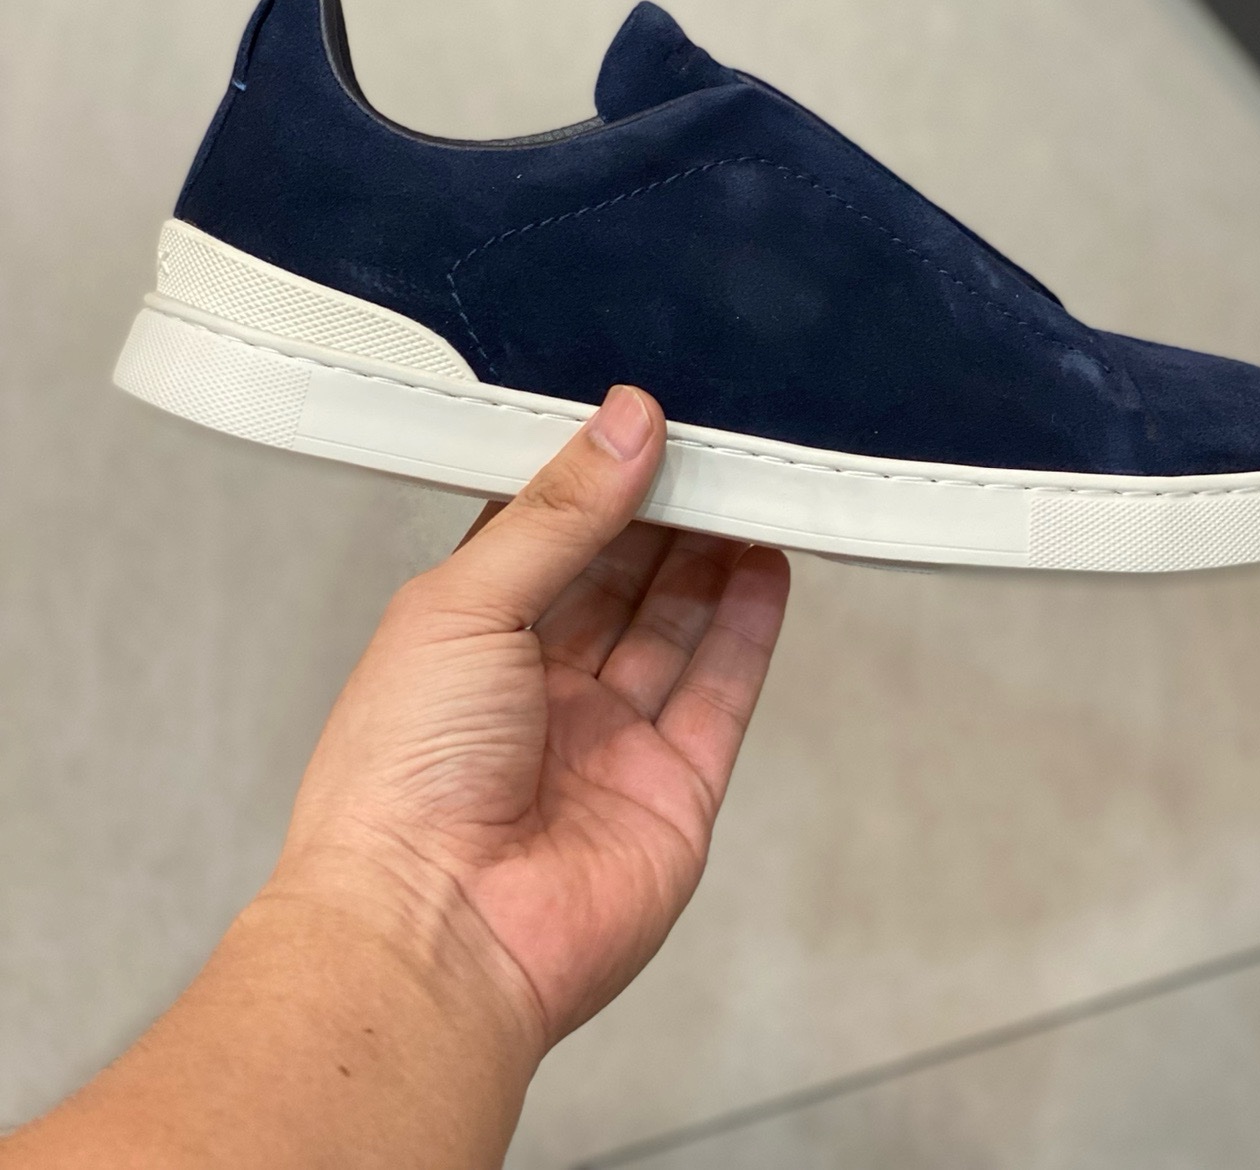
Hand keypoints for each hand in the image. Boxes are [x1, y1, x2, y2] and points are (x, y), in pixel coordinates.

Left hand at [275, 385, 790, 1053]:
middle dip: (663, 508)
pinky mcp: (670, 789)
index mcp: (466, 637)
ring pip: (676, 624)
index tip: (640, 418)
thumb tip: (623, 424)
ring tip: (750, 484)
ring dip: (713, 554)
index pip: (544, 534)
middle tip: (710, 441)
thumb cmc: (399, 783)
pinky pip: (720, 692)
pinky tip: (766, 564)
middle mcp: (537, 686)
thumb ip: (559, 513)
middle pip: (620, 575)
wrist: (433, 935)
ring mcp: (607, 739)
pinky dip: (749, 627)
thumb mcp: (465, 602)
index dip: (592, 477)